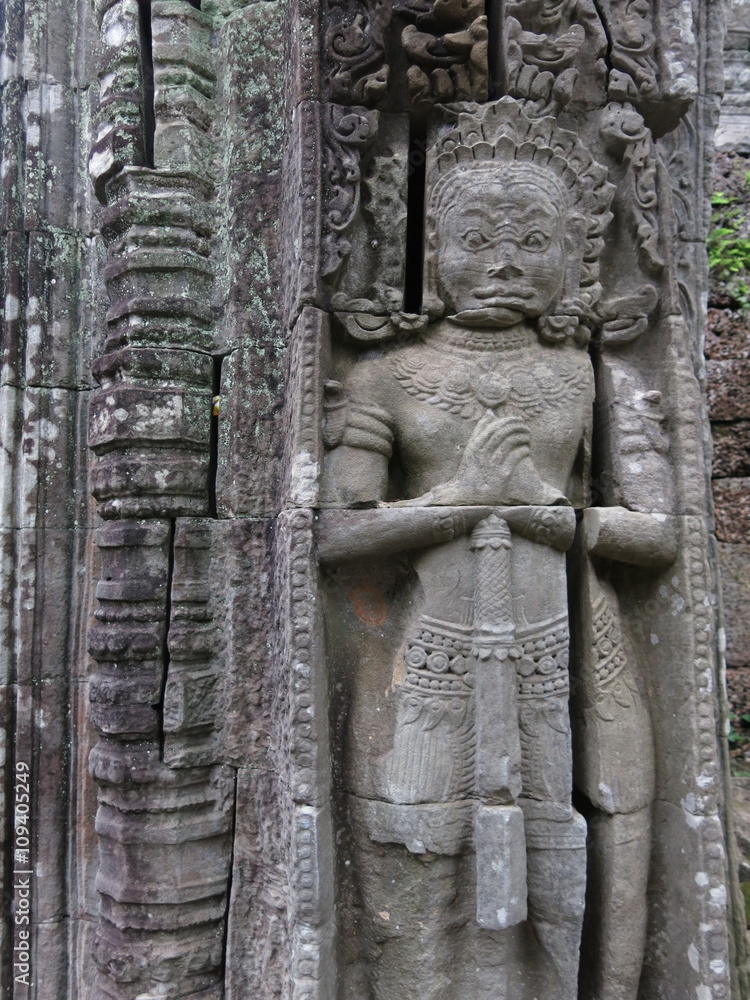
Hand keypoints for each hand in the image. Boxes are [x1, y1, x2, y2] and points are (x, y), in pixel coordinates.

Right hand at [426, 411, 559, 505]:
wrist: (468, 495)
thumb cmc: (471, 469)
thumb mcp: (471, 448)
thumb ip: (480, 430)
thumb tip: (489, 412)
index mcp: (475, 445)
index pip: (494, 427)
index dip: (507, 421)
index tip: (517, 419)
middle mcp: (482, 454)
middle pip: (503, 433)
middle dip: (516, 427)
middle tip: (525, 426)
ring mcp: (492, 464)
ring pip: (510, 443)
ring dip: (522, 437)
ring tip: (527, 437)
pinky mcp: (502, 475)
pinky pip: (515, 457)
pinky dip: (523, 450)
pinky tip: (526, 450)